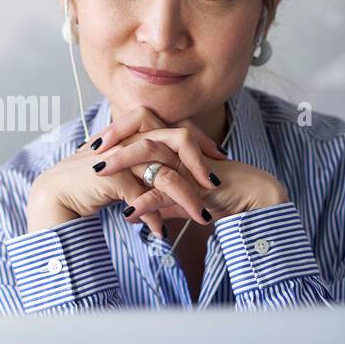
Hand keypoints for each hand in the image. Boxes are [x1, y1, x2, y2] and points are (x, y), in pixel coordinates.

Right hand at [25, 106, 223, 236]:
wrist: (54, 196)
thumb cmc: (87, 187)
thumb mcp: (123, 179)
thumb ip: (144, 177)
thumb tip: (169, 192)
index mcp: (133, 135)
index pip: (174, 128)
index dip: (198, 141)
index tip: (218, 158)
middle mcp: (128, 140)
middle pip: (175, 141)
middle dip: (199, 162)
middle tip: (216, 183)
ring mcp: (118, 156)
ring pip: (162, 171)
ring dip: (184, 196)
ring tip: (200, 217)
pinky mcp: (108, 176)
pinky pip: (140, 196)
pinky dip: (153, 216)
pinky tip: (161, 233)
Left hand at [90, 105, 289, 225]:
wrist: (255, 203)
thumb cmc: (220, 198)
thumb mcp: (180, 201)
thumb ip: (157, 202)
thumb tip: (130, 213)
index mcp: (177, 147)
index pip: (142, 129)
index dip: (117, 134)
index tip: (93, 146)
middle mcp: (182, 150)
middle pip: (142, 133)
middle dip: (113, 140)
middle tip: (89, 152)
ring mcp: (190, 164)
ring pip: (151, 153)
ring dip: (122, 163)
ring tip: (98, 174)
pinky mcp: (199, 183)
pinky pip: (168, 187)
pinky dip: (146, 201)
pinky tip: (128, 214)